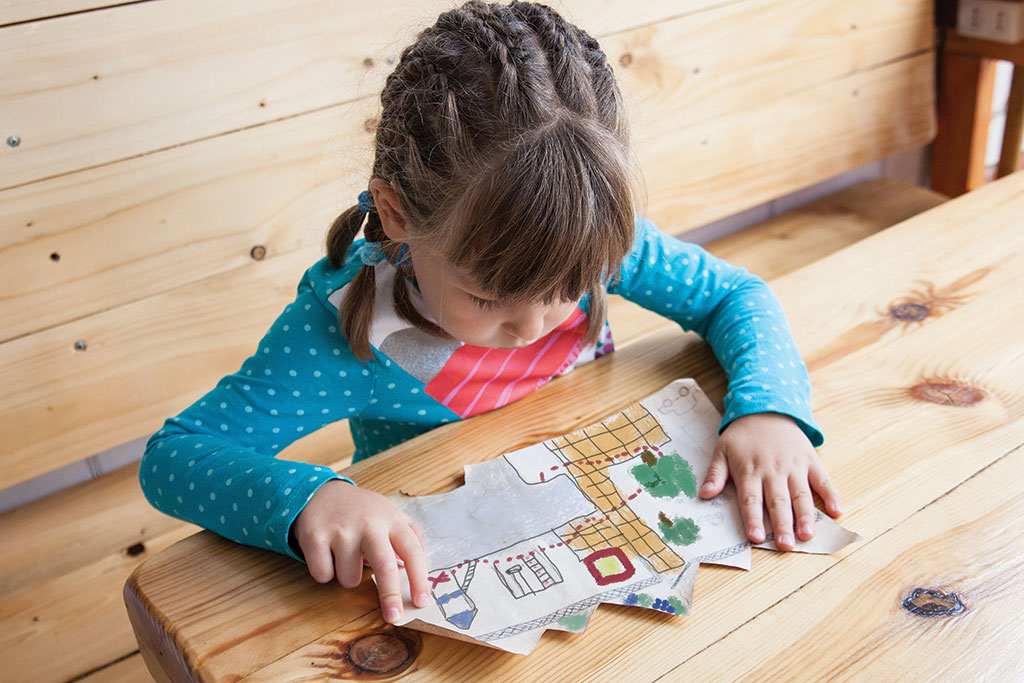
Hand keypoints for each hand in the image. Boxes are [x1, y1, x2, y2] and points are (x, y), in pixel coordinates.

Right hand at [292, 479, 428, 622]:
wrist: (318, 492)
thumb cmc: (360, 510)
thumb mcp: (387, 512)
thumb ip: (409, 531)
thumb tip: (425, 557)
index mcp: (390, 519)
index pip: (412, 550)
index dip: (419, 579)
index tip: (421, 602)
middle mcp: (368, 523)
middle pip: (384, 567)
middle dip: (390, 596)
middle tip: (393, 617)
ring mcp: (341, 530)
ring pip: (350, 579)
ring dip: (348, 577)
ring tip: (345, 556)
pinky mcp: (315, 537)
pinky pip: (323, 575)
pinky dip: (325, 572)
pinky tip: (326, 553)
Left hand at [699, 412, 841, 550]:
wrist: (768, 409)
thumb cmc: (742, 436)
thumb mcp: (722, 450)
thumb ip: (715, 473)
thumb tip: (704, 495)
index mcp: (750, 471)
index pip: (751, 499)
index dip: (753, 519)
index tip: (756, 538)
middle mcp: (774, 471)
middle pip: (778, 501)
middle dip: (782, 525)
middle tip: (786, 546)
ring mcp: (794, 466)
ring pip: (801, 495)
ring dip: (805, 516)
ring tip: (808, 535)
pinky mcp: (811, 461)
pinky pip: (823, 480)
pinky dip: (832, 495)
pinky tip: (838, 511)